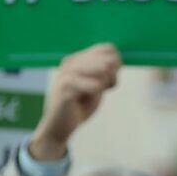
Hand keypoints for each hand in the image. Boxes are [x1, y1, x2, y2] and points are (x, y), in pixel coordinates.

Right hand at [28, 43, 121, 160]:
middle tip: (107, 87)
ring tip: (97, 92)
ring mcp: (66, 73)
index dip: (116, 64)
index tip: (111, 80)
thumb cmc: (80, 105)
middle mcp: (70, 62)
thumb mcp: (97, 86)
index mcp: (78, 58)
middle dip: (113, 75)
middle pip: (107, 59)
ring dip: (104, 84)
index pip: (108, 49)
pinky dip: (95, 92)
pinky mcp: (65, 87)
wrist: (59, 126)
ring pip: (102, 70)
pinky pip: (93, 85)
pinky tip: (87, 98)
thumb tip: (117, 60)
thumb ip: (106, 72)